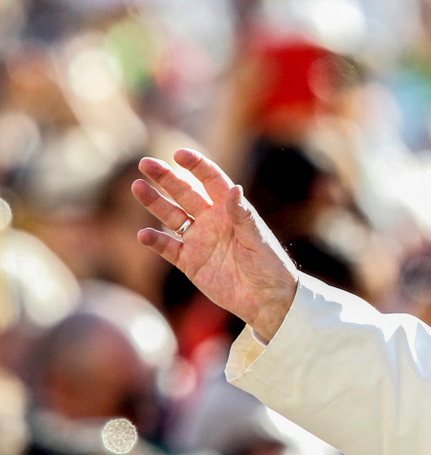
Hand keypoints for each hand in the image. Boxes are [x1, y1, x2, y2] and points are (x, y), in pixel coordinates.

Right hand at [132, 148, 297, 340]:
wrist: (266, 299)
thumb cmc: (269, 265)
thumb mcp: (258, 239)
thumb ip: (243, 216)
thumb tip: (234, 188)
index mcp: (231, 210)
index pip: (211, 181)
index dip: (196, 166)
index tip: (179, 154)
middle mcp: (212, 221)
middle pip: (184, 194)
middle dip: (166, 178)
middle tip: (146, 163)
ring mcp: (199, 241)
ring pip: (171, 216)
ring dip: (155, 203)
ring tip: (138, 187)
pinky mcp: (190, 262)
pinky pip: (168, 248)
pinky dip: (155, 241)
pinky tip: (144, 234)